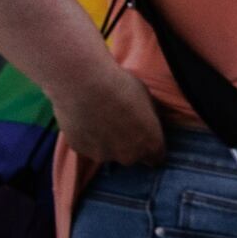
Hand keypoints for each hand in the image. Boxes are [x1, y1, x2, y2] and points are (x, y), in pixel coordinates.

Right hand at [54, 59, 168, 168]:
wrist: (81, 81)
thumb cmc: (117, 84)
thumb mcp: (146, 98)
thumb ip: (148, 119)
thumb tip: (145, 123)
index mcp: (151, 143)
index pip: (156, 156)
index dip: (149, 144)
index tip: (141, 132)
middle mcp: (129, 155)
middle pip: (131, 155)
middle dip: (127, 143)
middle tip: (117, 121)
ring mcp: (103, 154)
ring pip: (107, 151)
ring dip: (105, 140)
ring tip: (97, 117)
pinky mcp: (80, 149)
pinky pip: (86, 145)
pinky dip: (86, 136)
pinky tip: (83, 118)